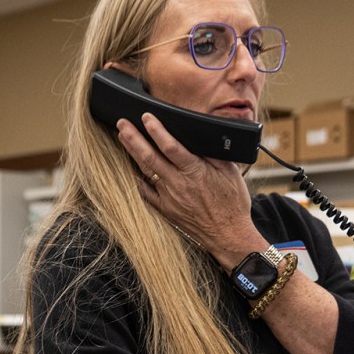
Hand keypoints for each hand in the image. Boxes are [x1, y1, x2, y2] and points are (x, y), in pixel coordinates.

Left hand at [116, 113, 263, 264]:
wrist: (228, 235)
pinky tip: (132, 168)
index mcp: (195, 171)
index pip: (170, 146)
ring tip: (122, 138)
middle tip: (122, 123)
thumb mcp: (229, 172)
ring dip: (132, 152)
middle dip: (133, 137)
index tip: (146, 117)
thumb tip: (200, 136)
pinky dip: (137, 179)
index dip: (156, 130)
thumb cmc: (232, 204)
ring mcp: (169, 198)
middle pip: (149, 157)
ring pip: (145, 171)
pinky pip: (146, 192)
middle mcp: (178, 184)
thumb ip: (213, 154)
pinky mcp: (165, 209)